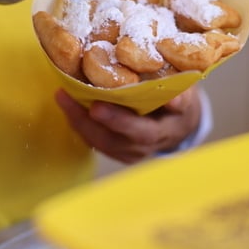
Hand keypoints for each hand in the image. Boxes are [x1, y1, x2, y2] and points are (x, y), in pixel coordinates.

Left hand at [54, 86, 203, 163]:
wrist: (179, 124)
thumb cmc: (180, 102)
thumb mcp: (186, 96)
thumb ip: (179, 96)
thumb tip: (173, 98)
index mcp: (162, 133)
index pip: (141, 133)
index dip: (119, 121)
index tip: (97, 107)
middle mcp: (143, 148)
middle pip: (113, 140)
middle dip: (87, 121)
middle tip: (67, 98)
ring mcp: (129, 152)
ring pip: (100, 143)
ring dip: (78, 121)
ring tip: (62, 97)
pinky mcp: (117, 151)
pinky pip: (95, 142)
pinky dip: (80, 125)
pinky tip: (68, 106)